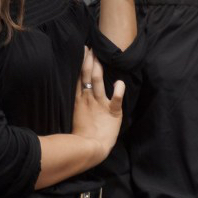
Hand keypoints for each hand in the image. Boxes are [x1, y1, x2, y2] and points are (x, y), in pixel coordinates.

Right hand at [72, 47, 124, 163]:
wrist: (90, 149)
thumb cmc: (84, 135)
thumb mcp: (77, 115)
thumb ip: (78, 101)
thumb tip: (77, 90)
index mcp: (80, 100)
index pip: (80, 77)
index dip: (82, 62)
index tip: (84, 49)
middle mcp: (89, 99)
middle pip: (87, 75)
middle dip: (89, 60)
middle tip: (91, 48)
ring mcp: (100, 104)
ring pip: (98, 81)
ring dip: (98, 68)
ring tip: (98, 56)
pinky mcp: (113, 112)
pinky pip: (116, 99)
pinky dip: (119, 91)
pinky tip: (120, 83)